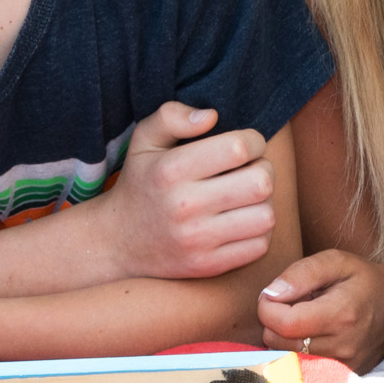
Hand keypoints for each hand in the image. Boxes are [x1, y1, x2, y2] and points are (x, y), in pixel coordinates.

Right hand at [100, 102, 276, 281]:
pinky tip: (242, 221)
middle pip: (260, 183)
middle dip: (264, 170)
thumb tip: (211, 116)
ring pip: (266, 216)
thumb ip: (171, 116)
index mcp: (171, 170)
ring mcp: (197, 241)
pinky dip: (259, 231)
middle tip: (250, 170)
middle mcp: (184, 206)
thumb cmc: (141, 183)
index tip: (246, 146)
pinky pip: (259, 246)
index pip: (238, 148)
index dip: (253, 141)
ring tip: (247, 197)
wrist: (118, 242)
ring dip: (264, 202)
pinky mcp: (207, 266)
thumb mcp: (143, 141)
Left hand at [258, 249, 383, 371]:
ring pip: (286, 356)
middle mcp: (342, 346)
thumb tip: (271, 294)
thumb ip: (301, 273)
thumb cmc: (365, 281)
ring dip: (283, 336)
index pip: (283, 323)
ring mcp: (343, 366)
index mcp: (341, 314)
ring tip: (301, 318)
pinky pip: (301, 365)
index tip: (273, 295)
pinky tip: (310, 334)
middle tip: (288, 305)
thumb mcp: (337, 261)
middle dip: (272, 322)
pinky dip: (296, 350)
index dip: (267, 308)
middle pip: (280, 342)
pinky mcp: (341, 376)